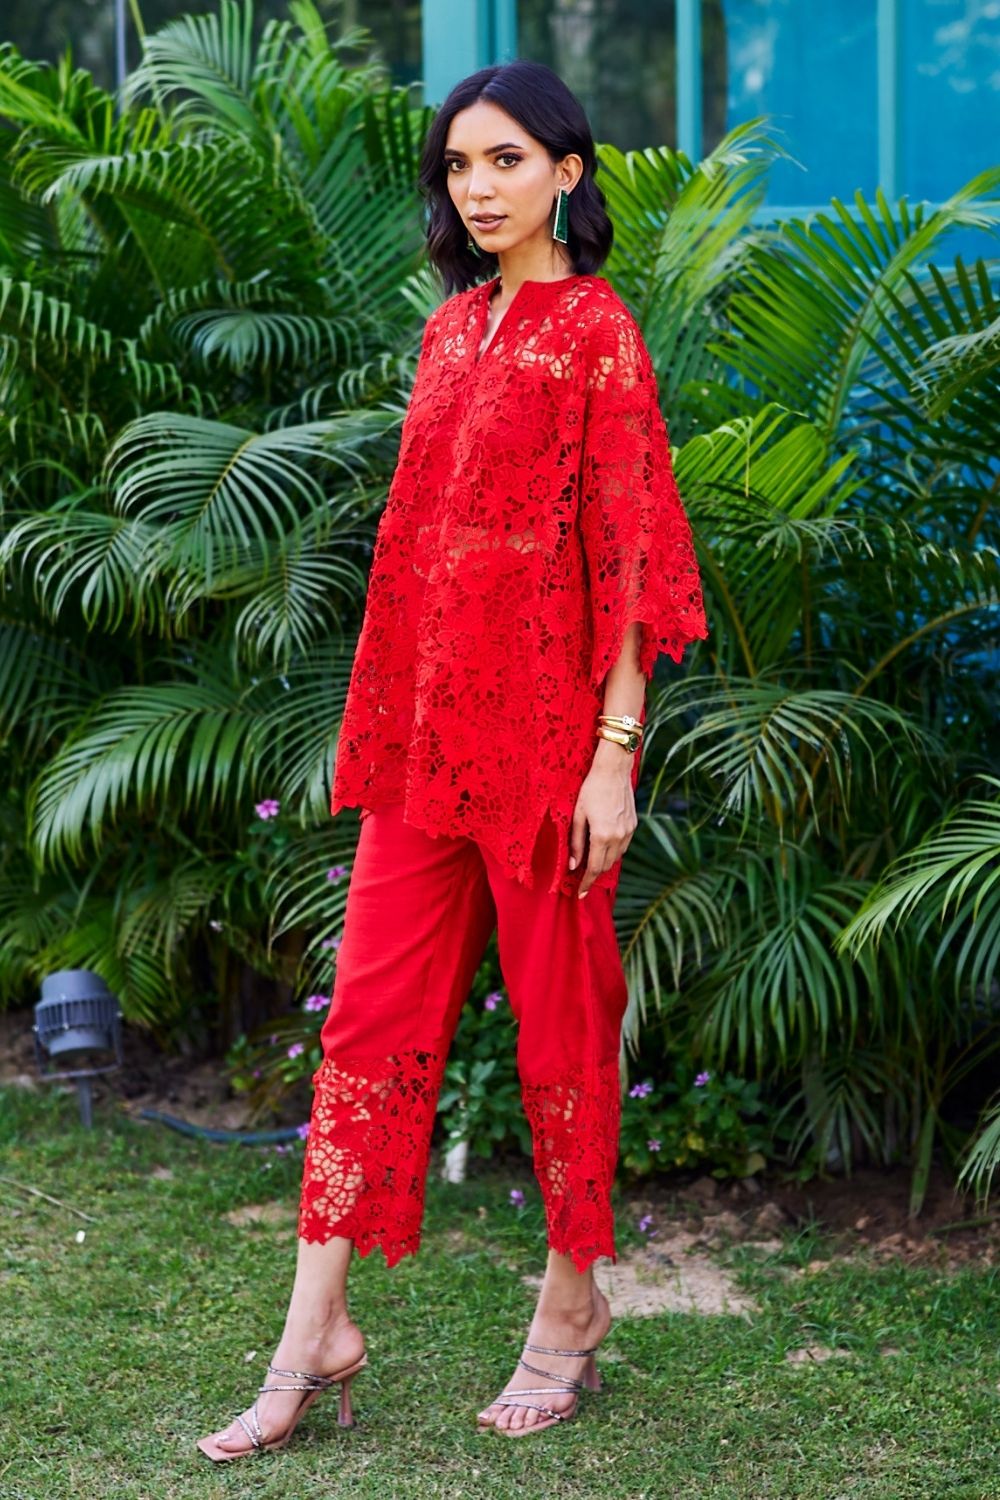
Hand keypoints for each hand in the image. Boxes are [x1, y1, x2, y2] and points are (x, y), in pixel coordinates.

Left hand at [568, 741, 637, 897]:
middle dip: (594, 874)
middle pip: (606, 866)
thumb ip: (575, 843)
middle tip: (582, 878)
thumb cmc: (591, 789)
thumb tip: (572, 866)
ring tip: (592, 862)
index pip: (594, 868)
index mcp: (602, 836)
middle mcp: (619, 837)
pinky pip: (623, 846)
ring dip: (604, 863)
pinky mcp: (633, 825)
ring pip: (616, 857)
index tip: (580, 894)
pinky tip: (604, 847)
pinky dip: (613, 851)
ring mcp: (629, 831)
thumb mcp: (577, 816)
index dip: (586, 883)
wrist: (614, 770)